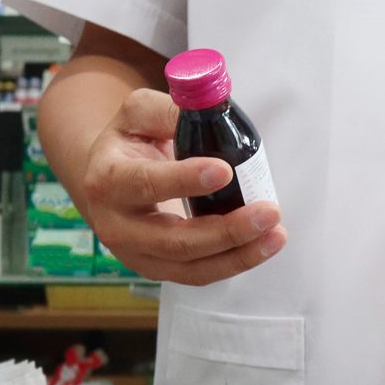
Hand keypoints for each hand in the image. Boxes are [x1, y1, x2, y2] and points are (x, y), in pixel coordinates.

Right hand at [80, 88, 286, 284]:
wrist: (111, 179)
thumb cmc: (131, 142)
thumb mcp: (139, 112)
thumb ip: (170, 110)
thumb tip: (209, 111)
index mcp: (108, 179)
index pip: (145, 184)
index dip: (184, 180)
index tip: (225, 171)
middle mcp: (117, 225)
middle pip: (174, 240)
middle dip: (227, 231)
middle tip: (269, 212)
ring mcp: (137, 255)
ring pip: (191, 267)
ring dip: (240, 254)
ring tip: (276, 234)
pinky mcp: (159, 269)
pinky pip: (200, 274)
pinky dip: (235, 262)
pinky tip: (264, 245)